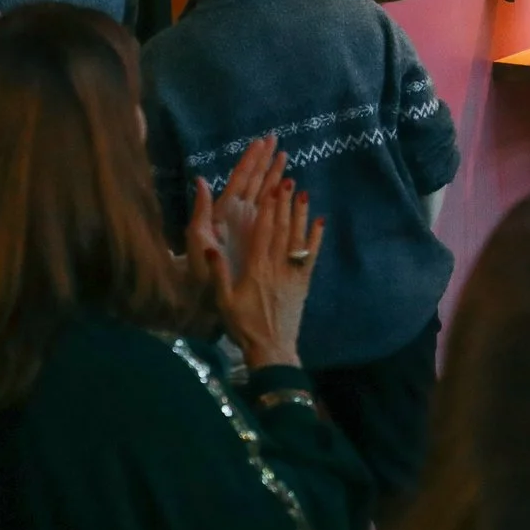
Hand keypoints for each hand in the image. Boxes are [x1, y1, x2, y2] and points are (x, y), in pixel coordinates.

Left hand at [187, 136, 284, 278]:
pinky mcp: (258, 235)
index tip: (261, 142)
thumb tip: (201, 179)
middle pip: (254, 179)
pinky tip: (288, 187)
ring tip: (284, 155)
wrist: (202, 291)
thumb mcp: (196, 237)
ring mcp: (249, 222)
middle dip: (264, 159)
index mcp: (224, 209)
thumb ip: (201, 209)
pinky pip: (271, 210)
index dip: (250, 160)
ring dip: (273, 173)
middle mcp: (238, 212)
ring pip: (264, 191)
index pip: (240, 179)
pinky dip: (279, 196)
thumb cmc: (197, 265)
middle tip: (275, 139)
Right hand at [196, 175, 322, 370]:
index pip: (262, 233)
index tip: (270, 189)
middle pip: (281, 230)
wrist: (272, 348)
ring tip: (303, 193)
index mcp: (255, 269)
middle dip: (284, 204)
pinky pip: (311, 257)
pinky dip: (316, 238)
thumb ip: (218, 273)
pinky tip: (319, 222)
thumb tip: (210, 247)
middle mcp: (276, 267)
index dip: (267, 209)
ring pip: (297, 239)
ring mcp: (292, 274)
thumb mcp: (223, 301)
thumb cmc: (243, 326)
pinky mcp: (303, 283)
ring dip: (300, 215)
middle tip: (288, 181)